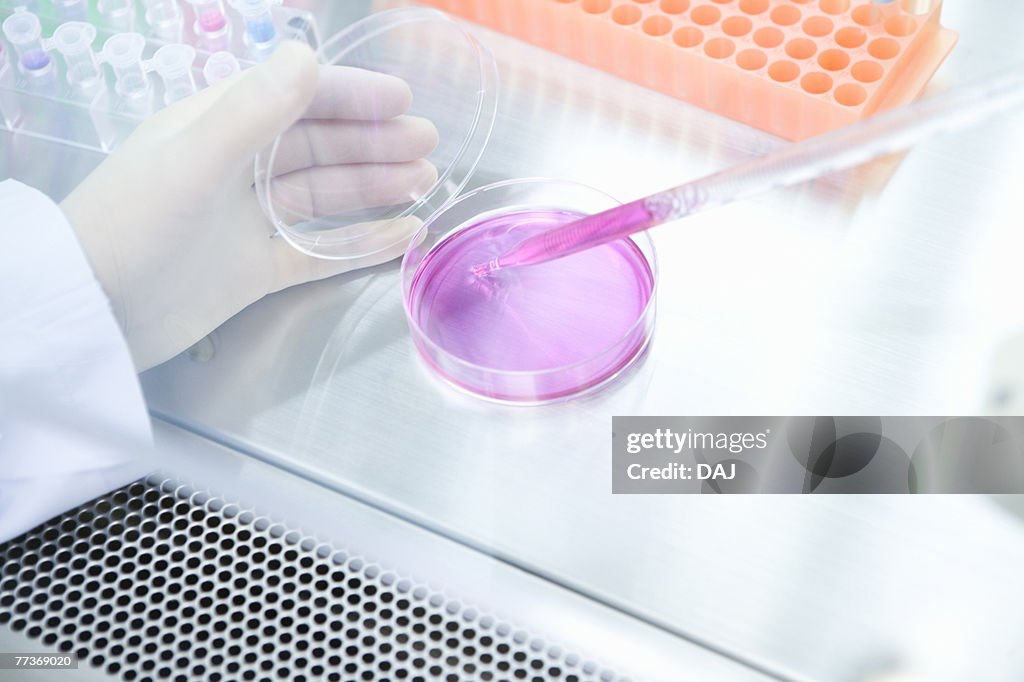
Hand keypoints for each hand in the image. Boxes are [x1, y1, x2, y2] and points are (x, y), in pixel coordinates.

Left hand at [61, 41, 437, 370]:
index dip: (348, 95)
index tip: (401, 98)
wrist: (95, 318)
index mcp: (217, 129)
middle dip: (374, 142)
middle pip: (319, 147)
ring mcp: (249, 222)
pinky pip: (321, 251)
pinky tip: (401, 236)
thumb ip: (252, 112)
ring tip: (424, 183)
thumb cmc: (135, 229)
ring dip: (374, 186)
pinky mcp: (257, 271)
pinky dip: (361, 243)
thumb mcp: (193, 163)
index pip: (294, 99)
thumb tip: (308, 56)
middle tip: (428, 144)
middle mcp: (238, 170)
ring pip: (325, 196)